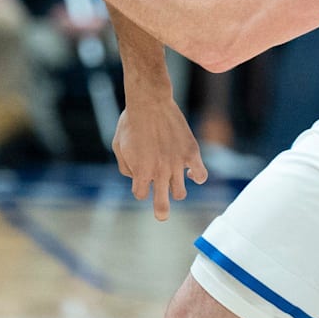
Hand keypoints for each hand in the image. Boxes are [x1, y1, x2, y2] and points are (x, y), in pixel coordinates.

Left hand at [112, 96, 206, 220]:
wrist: (149, 102)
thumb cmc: (130, 122)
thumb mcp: (118, 145)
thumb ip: (125, 166)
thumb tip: (135, 177)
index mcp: (141, 172)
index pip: (141, 194)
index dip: (140, 189)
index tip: (141, 181)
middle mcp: (160, 172)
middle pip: (162, 203)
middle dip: (161, 211)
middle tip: (161, 216)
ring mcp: (177, 164)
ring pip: (180, 192)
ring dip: (176, 190)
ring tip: (174, 181)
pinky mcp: (191, 153)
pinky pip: (200, 175)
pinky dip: (197, 177)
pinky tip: (191, 173)